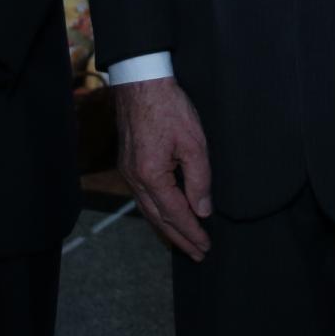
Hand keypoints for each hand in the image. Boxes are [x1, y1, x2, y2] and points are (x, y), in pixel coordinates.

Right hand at [114, 77, 213, 260]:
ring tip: (183, 242)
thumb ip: (199, 180)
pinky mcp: (129, 163)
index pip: (176, 213)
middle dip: (179, 238)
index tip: (205, 247)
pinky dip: (157, 211)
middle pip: (158, 218)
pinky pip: (143, 197)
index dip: (192, 232)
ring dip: (167, 228)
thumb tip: (203, 210)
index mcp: (152, 176)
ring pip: (148, 210)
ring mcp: (129, 171)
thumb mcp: (194, 143)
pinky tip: (165, 214)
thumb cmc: (169, 108)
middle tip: (197, 254)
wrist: (141, 81)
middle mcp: (135, 179)